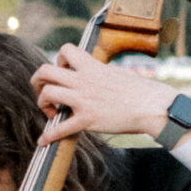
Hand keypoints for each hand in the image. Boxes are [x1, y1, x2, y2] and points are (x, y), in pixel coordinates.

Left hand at [33, 43, 173, 144]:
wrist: (153, 107)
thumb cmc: (140, 90)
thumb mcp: (117, 72)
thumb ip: (100, 70)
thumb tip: (93, 68)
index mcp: (92, 67)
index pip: (65, 50)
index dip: (58, 59)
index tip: (63, 71)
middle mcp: (84, 81)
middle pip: (45, 70)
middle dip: (38, 81)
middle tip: (44, 91)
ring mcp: (84, 100)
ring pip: (47, 93)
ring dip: (42, 103)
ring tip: (51, 112)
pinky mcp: (87, 120)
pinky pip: (60, 128)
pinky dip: (48, 135)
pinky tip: (43, 140)